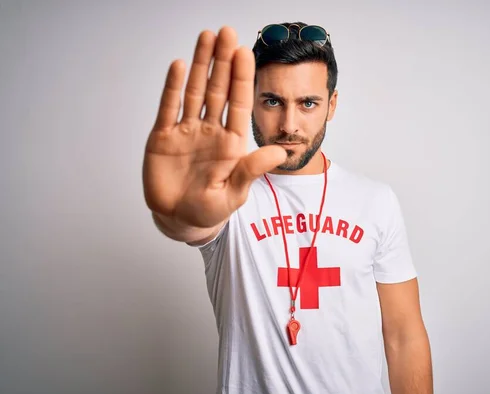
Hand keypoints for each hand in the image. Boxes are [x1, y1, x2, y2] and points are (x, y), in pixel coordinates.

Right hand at [142, 26, 286, 227]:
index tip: (245, 52)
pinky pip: (169, 108)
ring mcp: (186, 132)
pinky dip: (173, 87)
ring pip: (195, 92)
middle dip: (222, 61)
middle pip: (218, 90)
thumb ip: (252, 169)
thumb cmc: (210, 210)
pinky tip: (180, 66)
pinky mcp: (163, 137)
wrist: (179, 220)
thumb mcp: (234, 193)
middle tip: (226, 32)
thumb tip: (281, 151)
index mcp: (231, 143)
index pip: (239, 103)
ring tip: (206, 37)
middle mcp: (210, 131)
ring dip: (200, 65)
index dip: (241, 78)